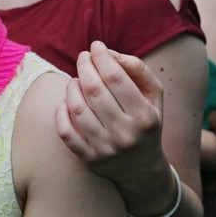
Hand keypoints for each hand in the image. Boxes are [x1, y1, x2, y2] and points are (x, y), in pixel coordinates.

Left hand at [55, 41, 164, 179]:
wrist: (143, 170)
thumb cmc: (146, 122)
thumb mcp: (154, 97)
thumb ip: (138, 70)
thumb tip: (109, 53)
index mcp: (144, 116)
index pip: (116, 77)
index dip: (102, 57)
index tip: (96, 46)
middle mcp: (125, 134)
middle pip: (94, 90)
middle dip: (84, 66)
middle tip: (83, 57)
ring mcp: (105, 149)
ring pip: (77, 108)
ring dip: (72, 86)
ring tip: (77, 79)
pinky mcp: (89, 159)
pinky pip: (65, 132)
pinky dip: (61, 112)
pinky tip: (67, 102)